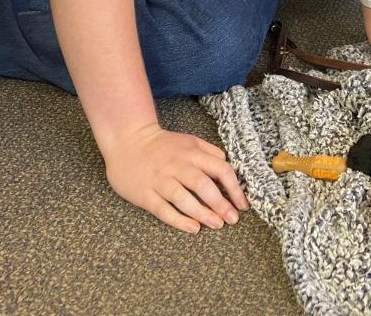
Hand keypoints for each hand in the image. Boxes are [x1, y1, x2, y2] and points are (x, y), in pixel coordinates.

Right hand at [102, 122, 248, 233]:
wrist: (127, 141)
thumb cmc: (162, 145)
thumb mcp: (189, 141)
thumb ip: (209, 152)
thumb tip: (227, 165)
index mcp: (191, 153)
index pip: (220, 169)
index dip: (234, 188)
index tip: (242, 205)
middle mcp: (177, 166)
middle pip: (203, 185)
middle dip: (221, 204)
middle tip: (232, 219)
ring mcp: (160, 180)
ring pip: (184, 199)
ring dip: (203, 213)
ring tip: (217, 225)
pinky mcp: (145, 194)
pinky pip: (164, 209)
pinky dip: (179, 220)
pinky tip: (193, 228)